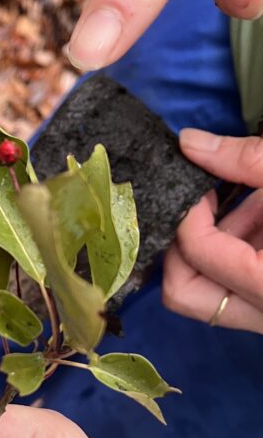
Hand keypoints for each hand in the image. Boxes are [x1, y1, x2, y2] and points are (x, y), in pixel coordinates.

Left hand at [163, 129, 262, 332]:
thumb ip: (246, 161)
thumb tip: (189, 142)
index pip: (200, 253)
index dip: (190, 214)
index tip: (200, 186)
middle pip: (184, 292)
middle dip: (183, 245)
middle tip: (200, 206)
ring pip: (205, 296)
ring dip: (211, 246)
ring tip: (244, 203)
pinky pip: (230, 292)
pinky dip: (234, 252)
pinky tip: (257, 215)